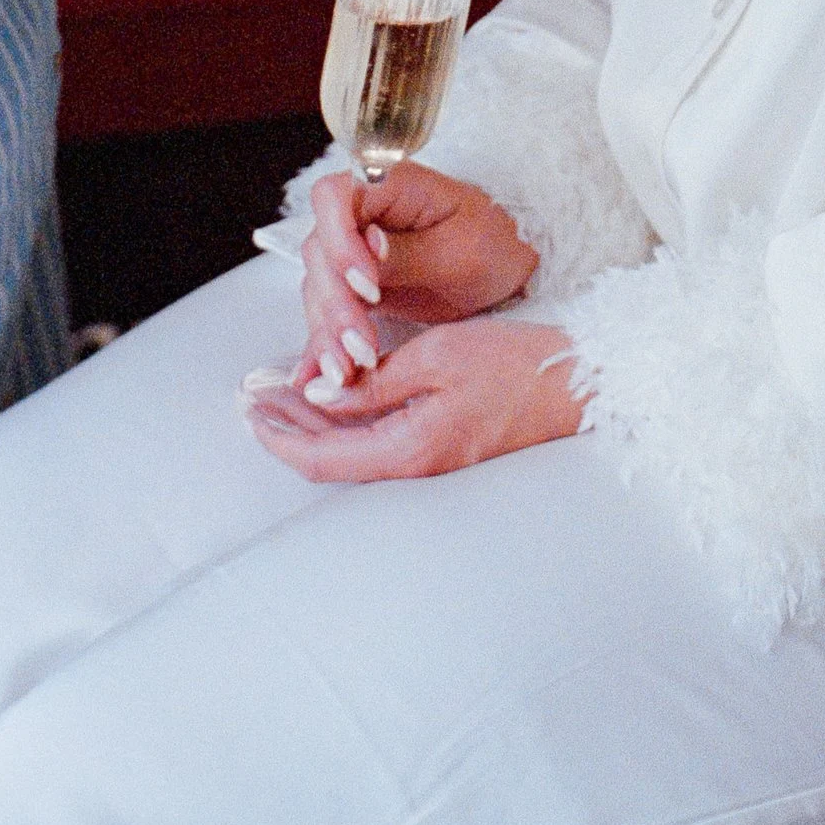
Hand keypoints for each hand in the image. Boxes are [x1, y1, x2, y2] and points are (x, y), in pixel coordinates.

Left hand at [243, 314, 583, 481]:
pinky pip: (379, 444)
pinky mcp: (441, 450)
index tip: (252, 409)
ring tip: (284, 394)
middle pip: (333, 461)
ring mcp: (430, 463)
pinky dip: (348, 424)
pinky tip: (337, 398)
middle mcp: (415, 467)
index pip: (322, 458)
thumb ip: (373, 381)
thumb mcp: (434, 356)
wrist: (572, 384)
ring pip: (354, 453)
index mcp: (408, 449)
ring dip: (316, 426)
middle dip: (289, 431)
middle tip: (256, 396)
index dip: (280, 438)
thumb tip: (319, 394)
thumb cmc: (511, 364)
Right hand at [292, 160, 538, 394]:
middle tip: (362, 345)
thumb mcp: (461, 250)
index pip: (333, 197)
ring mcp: (352, 251)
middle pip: (319, 251)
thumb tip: (368, 245)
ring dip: (329, 331)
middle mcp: (361, 215)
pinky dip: (325, 344)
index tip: (367, 285)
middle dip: (336, 303)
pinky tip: (322, 374)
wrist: (506, 265)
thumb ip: (410, 251)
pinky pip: (327, 312)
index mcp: (389, 187)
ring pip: (318, 287)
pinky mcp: (352, 287)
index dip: (339, 239)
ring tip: (348, 371)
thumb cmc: (492, 243)